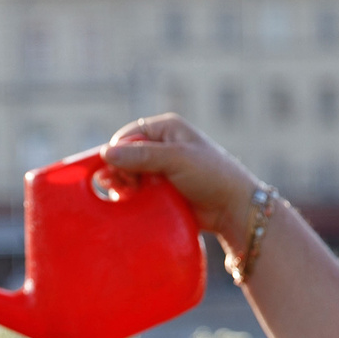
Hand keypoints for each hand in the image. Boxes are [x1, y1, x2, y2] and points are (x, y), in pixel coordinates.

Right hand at [100, 115, 260, 247]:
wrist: (232, 208)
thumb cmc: (211, 175)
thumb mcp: (176, 159)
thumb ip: (141, 155)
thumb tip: (106, 153)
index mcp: (166, 129)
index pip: (128, 135)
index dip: (117, 152)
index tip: (116, 171)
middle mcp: (160, 146)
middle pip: (124, 156)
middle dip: (119, 171)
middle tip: (127, 186)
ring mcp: (160, 170)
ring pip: (127, 175)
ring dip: (123, 185)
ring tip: (126, 195)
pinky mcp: (160, 191)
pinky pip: (136, 191)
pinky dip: (129, 196)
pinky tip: (128, 202)